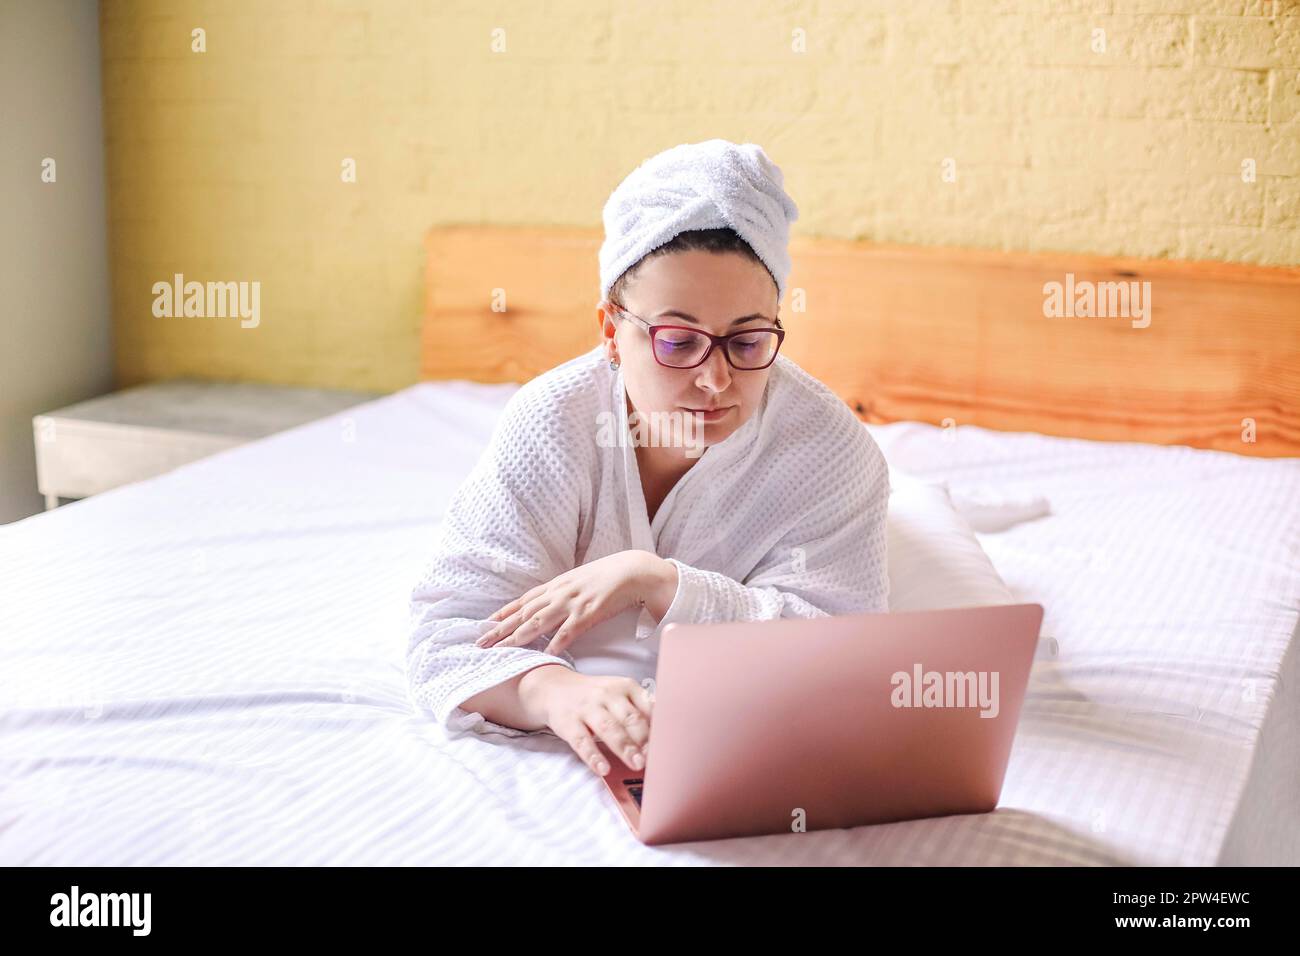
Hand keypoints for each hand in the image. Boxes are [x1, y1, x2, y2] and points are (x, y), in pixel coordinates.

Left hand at [477, 550, 674, 655]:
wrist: (633, 570)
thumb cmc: (606, 576)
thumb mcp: (577, 580)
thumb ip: (560, 592)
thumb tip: (546, 604)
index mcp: (556, 585)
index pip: (522, 601)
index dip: (502, 613)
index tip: (484, 625)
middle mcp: (559, 593)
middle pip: (524, 614)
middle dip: (501, 629)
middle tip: (481, 643)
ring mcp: (573, 602)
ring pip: (540, 622)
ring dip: (519, 637)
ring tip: (502, 650)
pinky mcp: (590, 612)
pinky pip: (570, 630)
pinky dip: (557, 641)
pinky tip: (546, 653)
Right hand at [524, 668, 654, 776]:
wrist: (555, 689)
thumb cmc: (596, 697)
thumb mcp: (620, 694)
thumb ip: (641, 711)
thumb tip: (666, 736)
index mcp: (625, 687)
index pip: (646, 707)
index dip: (658, 727)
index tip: (668, 744)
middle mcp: (607, 694)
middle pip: (629, 718)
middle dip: (644, 740)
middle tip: (654, 758)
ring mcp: (587, 708)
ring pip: (608, 728)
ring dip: (624, 748)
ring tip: (636, 764)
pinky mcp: (569, 723)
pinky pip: (582, 741)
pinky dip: (593, 756)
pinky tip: (603, 769)